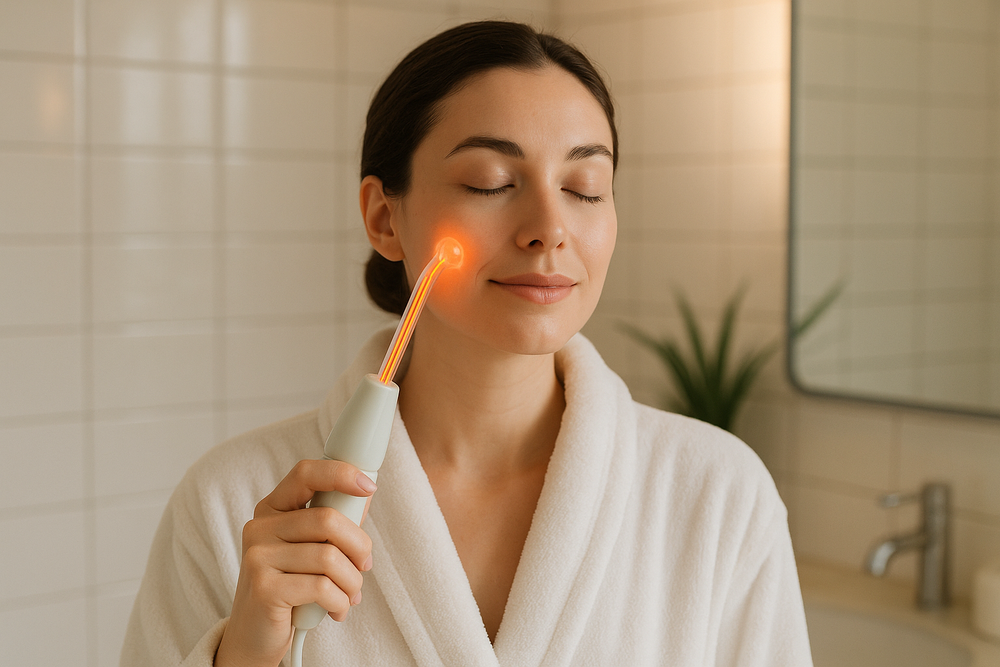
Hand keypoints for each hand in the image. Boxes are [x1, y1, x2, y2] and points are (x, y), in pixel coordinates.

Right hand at [215, 460, 375, 666]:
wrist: (254, 637)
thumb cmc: (291, 588)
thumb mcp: (310, 550)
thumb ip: (333, 523)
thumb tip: (366, 492)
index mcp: (272, 509)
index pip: (306, 473)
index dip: (340, 474)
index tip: (368, 486)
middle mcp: (260, 528)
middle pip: (328, 520)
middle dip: (359, 547)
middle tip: (364, 566)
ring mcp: (258, 557)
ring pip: (330, 557)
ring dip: (352, 581)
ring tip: (348, 595)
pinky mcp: (264, 588)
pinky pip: (322, 587)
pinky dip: (340, 601)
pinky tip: (336, 610)